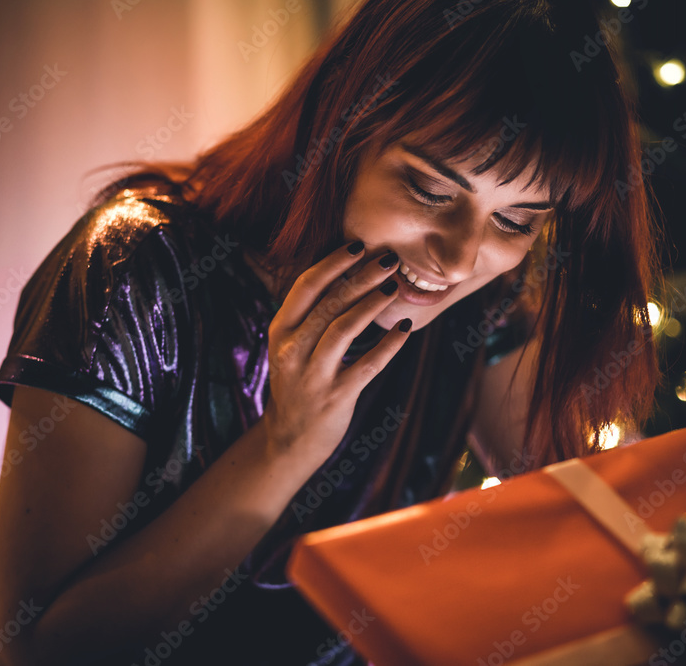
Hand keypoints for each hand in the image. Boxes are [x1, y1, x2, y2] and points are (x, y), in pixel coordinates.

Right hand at [263, 241, 410, 466]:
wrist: (288, 441)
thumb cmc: (297, 383)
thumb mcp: (290, 347)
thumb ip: (310, 315)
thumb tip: (346, 273)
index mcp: (280, 331)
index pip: (305, 286)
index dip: (332, 262)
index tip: (357, 244)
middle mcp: (291, 350)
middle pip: (329, 303)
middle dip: (361, 277)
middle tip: (388, 260)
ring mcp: (313, 375)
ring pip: (344, 329)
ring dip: (372, 304)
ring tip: (394, 288)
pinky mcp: (336, 397)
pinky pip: (368, 364)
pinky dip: (389, 345)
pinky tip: (405, 329)